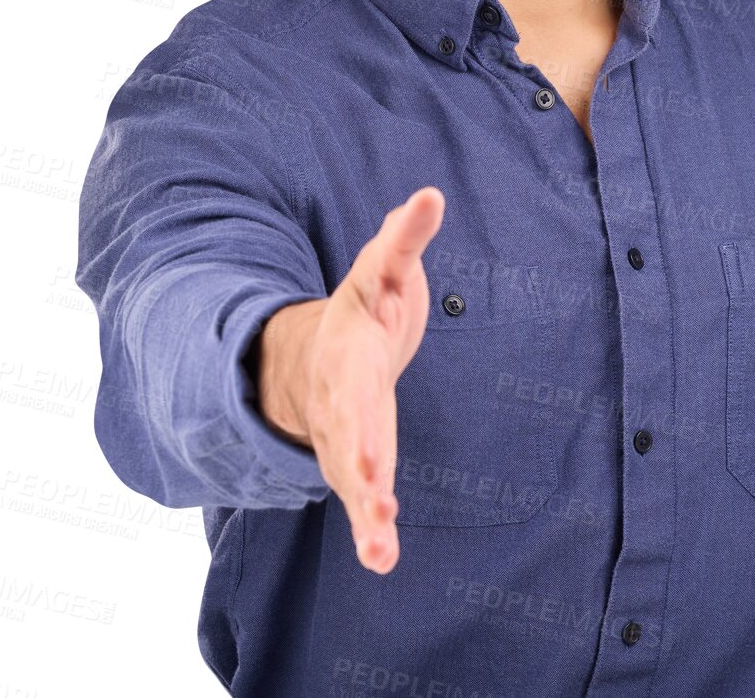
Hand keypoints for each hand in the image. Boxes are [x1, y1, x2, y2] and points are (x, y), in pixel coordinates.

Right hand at [259, 185, 444, 572]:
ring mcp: (346, 435)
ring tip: (380, 552)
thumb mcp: (385, 267)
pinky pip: (364, 496)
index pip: (356, 387)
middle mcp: (343, 399)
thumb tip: (430, 194)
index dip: (362, 420)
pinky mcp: (360, 461)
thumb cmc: (369, 303)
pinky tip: (383, 559)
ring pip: (351, 477)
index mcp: (349, 350)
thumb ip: (405, 237)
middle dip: (360, 467)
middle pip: (349, 437)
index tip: (373, 455)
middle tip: (375, 497)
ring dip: (366, 513)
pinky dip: (371, 526)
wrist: (324, 346)